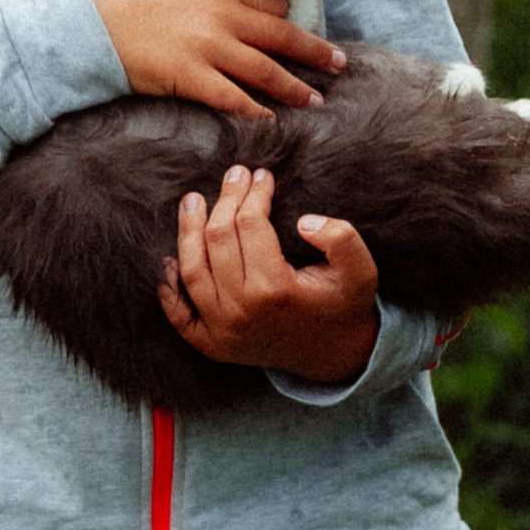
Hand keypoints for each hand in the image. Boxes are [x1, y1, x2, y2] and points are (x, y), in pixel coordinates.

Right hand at [84, 0, 346, 119]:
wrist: (79, 23)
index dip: (285, 9)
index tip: (294, 20)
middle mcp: (220, 16)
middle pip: (280, 36)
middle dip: (313, 52)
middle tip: (338, 64)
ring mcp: (207, 50)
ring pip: (264, 71)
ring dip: (294, 87)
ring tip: (316, 98)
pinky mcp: (189, 79)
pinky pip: (231, 98)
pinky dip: (253, 110)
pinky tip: (270, 118)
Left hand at [159, 166, 380, 382]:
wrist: (336, 355)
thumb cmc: (344, 306)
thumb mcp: (361, 271)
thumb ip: (342, 239)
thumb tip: (305, 220)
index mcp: (275, 289)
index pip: (251, 225)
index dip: (254, 193)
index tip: (262, 175)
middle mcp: (241, 311)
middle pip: (218, 240)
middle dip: (225, 200)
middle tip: (233, 175)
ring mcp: (222, 332)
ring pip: (192, 270)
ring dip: (187, 231)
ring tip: (192, 201)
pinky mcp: (212, 346)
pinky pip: (179, 315)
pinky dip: (168, 289)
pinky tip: (167, 260)